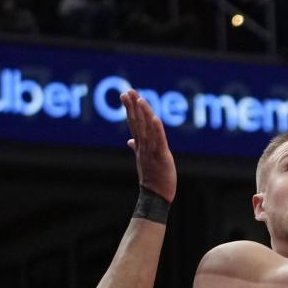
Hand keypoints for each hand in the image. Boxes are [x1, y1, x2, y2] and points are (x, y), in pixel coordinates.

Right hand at [122, 89, 176, 203]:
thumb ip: (136, 147)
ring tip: (140, 100)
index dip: (130, 108)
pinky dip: (157, 130)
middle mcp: (144, 146)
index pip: (134, 123)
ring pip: (147, 129)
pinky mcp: (162, 157)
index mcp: (140, 145)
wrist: (155, 196)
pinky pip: (159, 141)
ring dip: (143, 114)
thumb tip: (130, 140)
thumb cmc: (152, 178)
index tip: (125, 94)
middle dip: (133, 106)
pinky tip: (155, 118)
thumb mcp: (143, 159)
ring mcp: (151, 151)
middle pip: (137, 123)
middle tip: (128, 91)